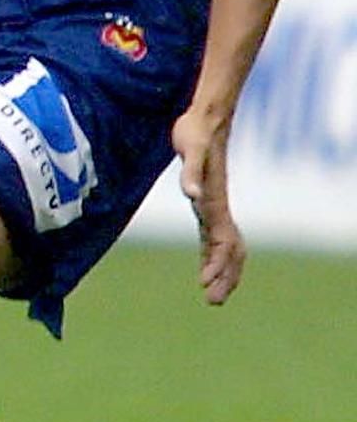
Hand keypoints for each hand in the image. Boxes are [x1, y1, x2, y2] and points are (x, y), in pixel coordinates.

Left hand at [173, 106, 243, 304]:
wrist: (205, 119)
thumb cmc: (196, 133)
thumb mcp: (191, 150)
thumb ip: (191, 173)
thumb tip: (191, 194)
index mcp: (214, 201)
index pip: (222, 241)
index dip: (216, 263)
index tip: (204, 283)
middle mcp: (218, 207)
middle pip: (230, 250)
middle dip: (225, 277)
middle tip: (213, 302)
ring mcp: (216, 205)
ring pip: (226, 247)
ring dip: (222, 272)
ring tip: (212, 296)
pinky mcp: (209, 201)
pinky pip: (216, 237)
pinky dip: (213, 256)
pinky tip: (207, 269)